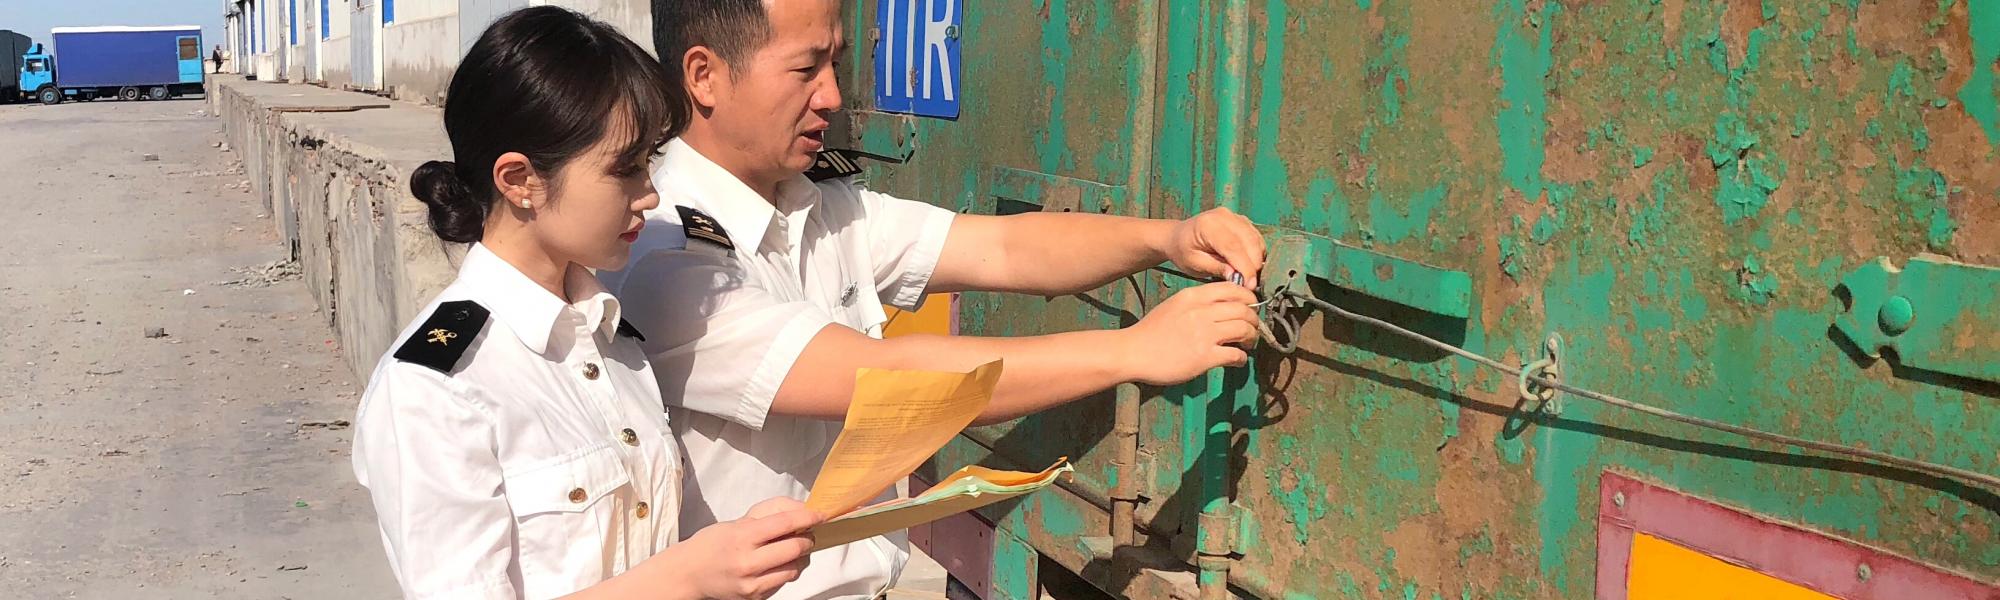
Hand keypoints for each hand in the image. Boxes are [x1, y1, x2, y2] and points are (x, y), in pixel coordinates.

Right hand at [654, 497, 821, 599]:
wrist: (689, 574)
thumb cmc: (712, 544)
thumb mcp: (736, 522)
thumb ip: (769, 515)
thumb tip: (801, 511)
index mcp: (742, 536)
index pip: (784, 524)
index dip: (807, 518)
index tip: (819, 515)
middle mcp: (747, 562)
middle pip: (794, 548)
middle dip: (807, 538)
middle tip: (806, 533)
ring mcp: (751, 584)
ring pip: (793, 568)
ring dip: (799, 557)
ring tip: (790, 549)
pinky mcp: (754, 597)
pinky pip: (782, 582)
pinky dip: (786, 570)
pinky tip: (777, 563)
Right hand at [1121, 282, 1259, 385]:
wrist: (1133, 352)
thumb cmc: (1152, 331)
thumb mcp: (1175, 304)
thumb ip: (1199, 302)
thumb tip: (1225, 307)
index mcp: (1194, 296)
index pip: (1234, 289)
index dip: (1249, 298)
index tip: (1250, 308)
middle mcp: (1202, 311)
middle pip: (1244, 309)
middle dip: (1253, 320)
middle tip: (1251, 329)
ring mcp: (1204, 334)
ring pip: (1244, 329)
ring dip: (1251, 338)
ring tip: (1247, 344)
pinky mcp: (1204, 357)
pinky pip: (1236, 355)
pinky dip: (1242, 358)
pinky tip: (1237, 360)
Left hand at [1164, 207, 1265, 286]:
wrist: (1178, 237)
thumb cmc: (1183, 251)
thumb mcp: (1195, 264)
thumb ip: (1216, 268)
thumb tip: (1237, 277)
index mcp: (1208, 225)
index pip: (1233, 247)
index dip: (1245, 267)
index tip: (1250, 285)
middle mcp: (1224, 216)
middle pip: (1249, 241)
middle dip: (1254, 265)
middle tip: (1250, 285)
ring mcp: (1234, 216)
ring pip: (1256, 239)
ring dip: (1257, 260)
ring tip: (1249, 277)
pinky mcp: (1241, 220)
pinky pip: (1256, 237)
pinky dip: (1257, 252)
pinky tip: (1249, 265)